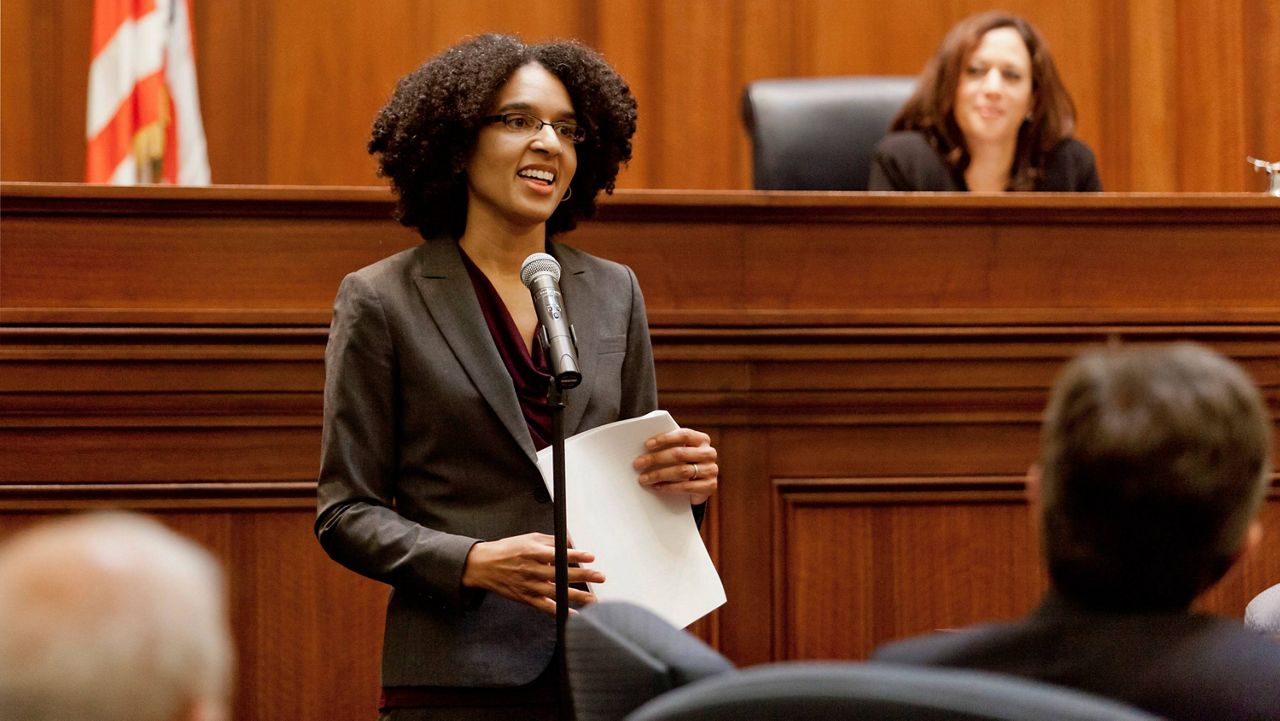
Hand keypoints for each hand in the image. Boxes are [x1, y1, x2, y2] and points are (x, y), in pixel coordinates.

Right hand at [461, 532, 603, 615]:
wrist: (483, 566)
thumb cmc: (507, 550)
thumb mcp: (528, 539)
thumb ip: (550, 541)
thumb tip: (571, 542)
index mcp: (532, 552)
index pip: (557, 554)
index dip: (575, 555)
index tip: (590, 556)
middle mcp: (531, 570)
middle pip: (560, 574)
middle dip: (582, 575)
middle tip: (600, 576)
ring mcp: (529, 586)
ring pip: (555, 593)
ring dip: (576, 596)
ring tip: (594, 599)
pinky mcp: (526, 598)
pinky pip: (545, 607)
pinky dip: (559, 611)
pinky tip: (574, 614)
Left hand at [633, 427, 718, 504]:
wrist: (698, 486)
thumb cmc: (683, 463)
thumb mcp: (678, 452)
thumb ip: (668, 445)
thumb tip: (644, 445)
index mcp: (702, 439)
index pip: (684, 435)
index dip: (665, 438)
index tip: (647, 445)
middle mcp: (709, 453)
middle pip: (680, 453)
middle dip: (656, 458)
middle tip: (638, 463)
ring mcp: (711, 470)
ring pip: (682, 471)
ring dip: (659, 474)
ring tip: (644, 478)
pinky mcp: (710, 486)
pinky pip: (687, 486)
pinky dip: (669, 487)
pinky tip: (657, 487)